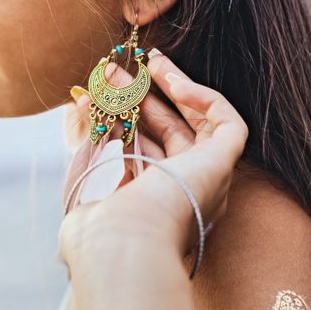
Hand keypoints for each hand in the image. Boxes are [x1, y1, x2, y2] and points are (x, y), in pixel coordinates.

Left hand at [59, 47, 249, 275]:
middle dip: (143, 97)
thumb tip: (83, 102)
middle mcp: (186, 196)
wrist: (124, 248)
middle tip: (120, 69)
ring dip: (171, 89)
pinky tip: (174, 81)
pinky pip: (227, 124)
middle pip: (168, 133)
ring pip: (195, 125)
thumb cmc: (99, 228)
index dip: (126, 118)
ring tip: (148, 61)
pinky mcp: (224, 167)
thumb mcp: (85, 176)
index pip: (145, 151)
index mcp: (154, 208)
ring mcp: (208, 182)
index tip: (104, 93)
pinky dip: (204, 98)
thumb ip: (88, 143)